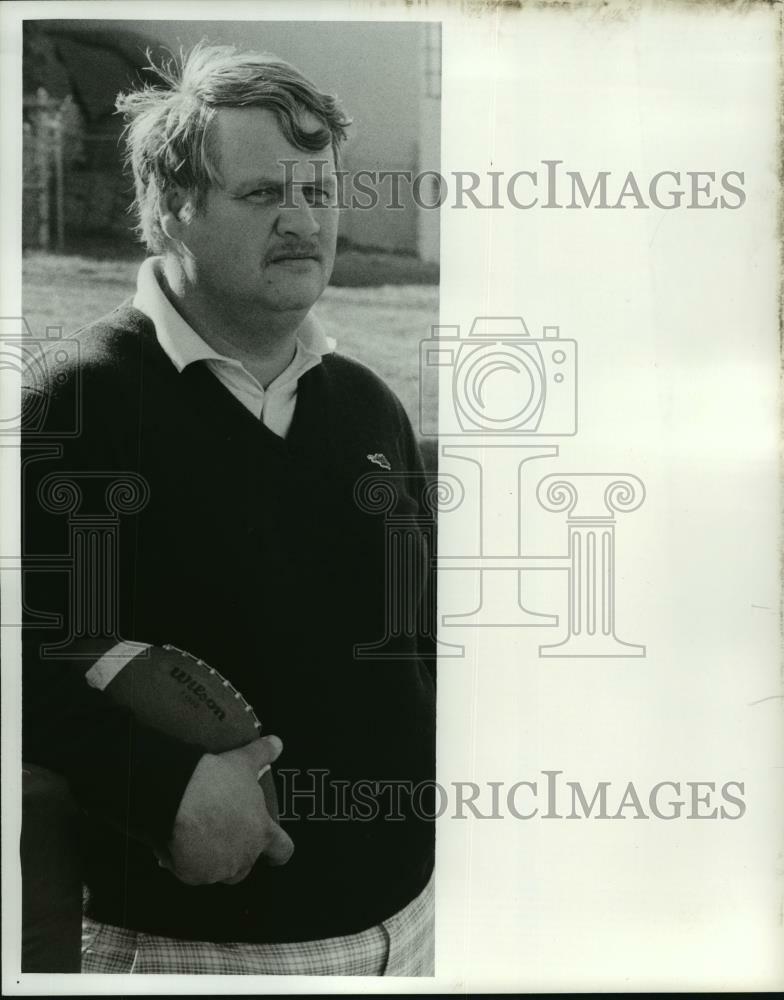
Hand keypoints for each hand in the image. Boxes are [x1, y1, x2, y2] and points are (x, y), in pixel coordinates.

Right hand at [157, 735, 293, 885]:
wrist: (180, 799)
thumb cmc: (217, 783)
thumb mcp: (243, 761)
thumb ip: (263, 753)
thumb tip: (277, 743)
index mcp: (261, 832)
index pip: (283, 850)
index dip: (279, 850)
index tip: (274, 852)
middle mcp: (244, 856)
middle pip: (246, 866)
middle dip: (237, 854)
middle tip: (224, 835)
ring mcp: (218, 869)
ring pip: (219, 871)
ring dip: (213, 861)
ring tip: (200, 839)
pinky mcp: (193, 875)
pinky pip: (192, 873)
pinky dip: (188, 863)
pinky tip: (180, 843)